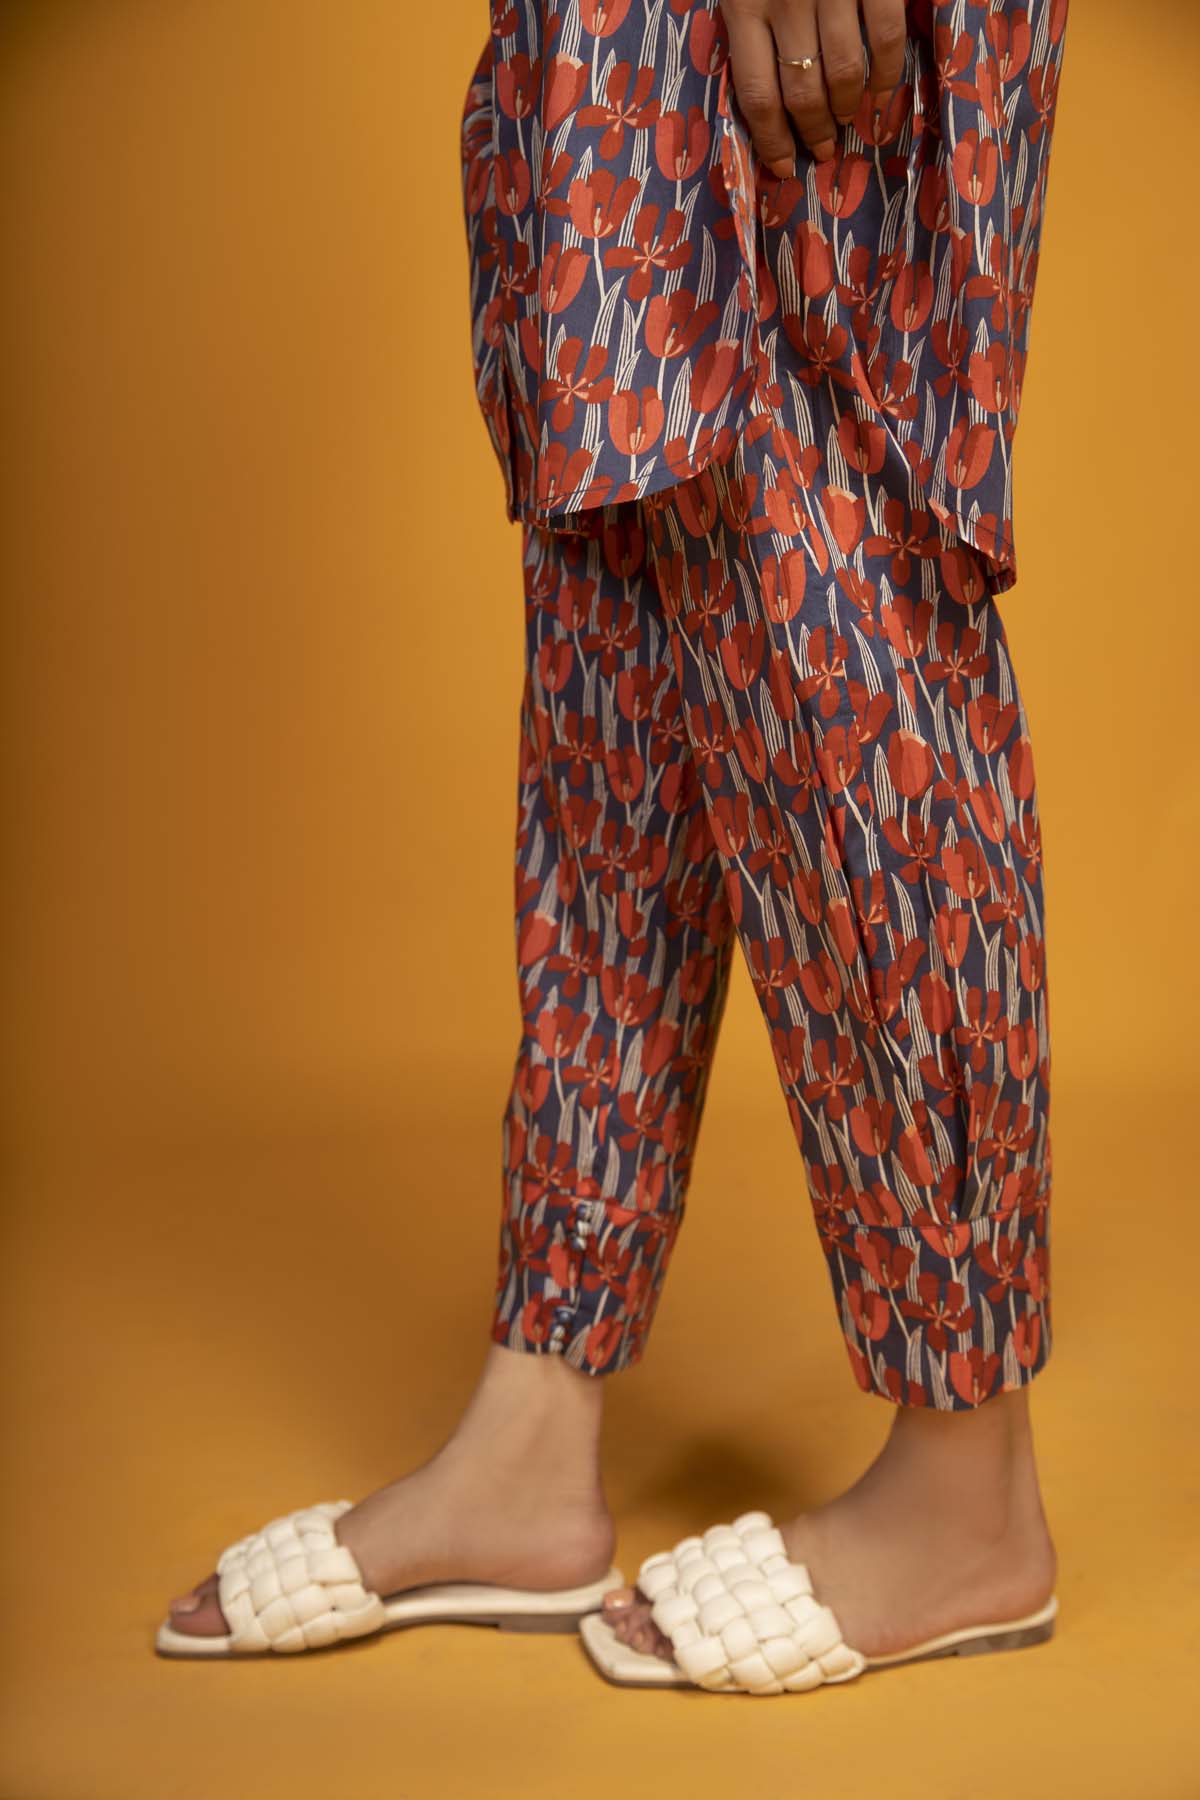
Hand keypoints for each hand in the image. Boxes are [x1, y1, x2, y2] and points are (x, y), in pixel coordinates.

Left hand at [718, 0, 906, 173]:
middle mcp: (786, 1)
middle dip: (812, 130)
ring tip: (846, 119)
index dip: (772, 140)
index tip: (782, 165)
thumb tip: (762, 100)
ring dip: (846, 107)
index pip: (756, 94)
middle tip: (821, 147)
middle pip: (801, 92)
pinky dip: (885, 73)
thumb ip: (749, 27)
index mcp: (743, 6)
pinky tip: (879, 91)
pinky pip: (885, 39)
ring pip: (843, 73)